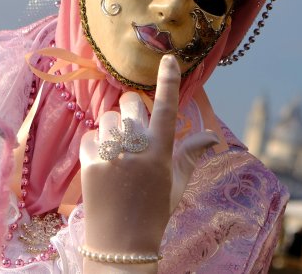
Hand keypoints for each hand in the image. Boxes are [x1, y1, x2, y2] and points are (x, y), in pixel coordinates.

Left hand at [79, 55, 218, 271]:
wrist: (121, 242)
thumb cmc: (154, 212)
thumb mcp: (177, 184)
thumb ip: (191, 154)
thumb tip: (213, 136)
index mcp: (160, 152)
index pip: (166, 108)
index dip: (168, 81)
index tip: (168, 59)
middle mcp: (135, 149)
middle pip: (129, 104)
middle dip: (132, 108)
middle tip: (134, 126)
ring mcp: (110, 155)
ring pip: (108, 118)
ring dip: (113, 127)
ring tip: (118, 150)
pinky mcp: (88, 162)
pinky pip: (90, 135)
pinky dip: (96, 143)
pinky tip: (102, 161)